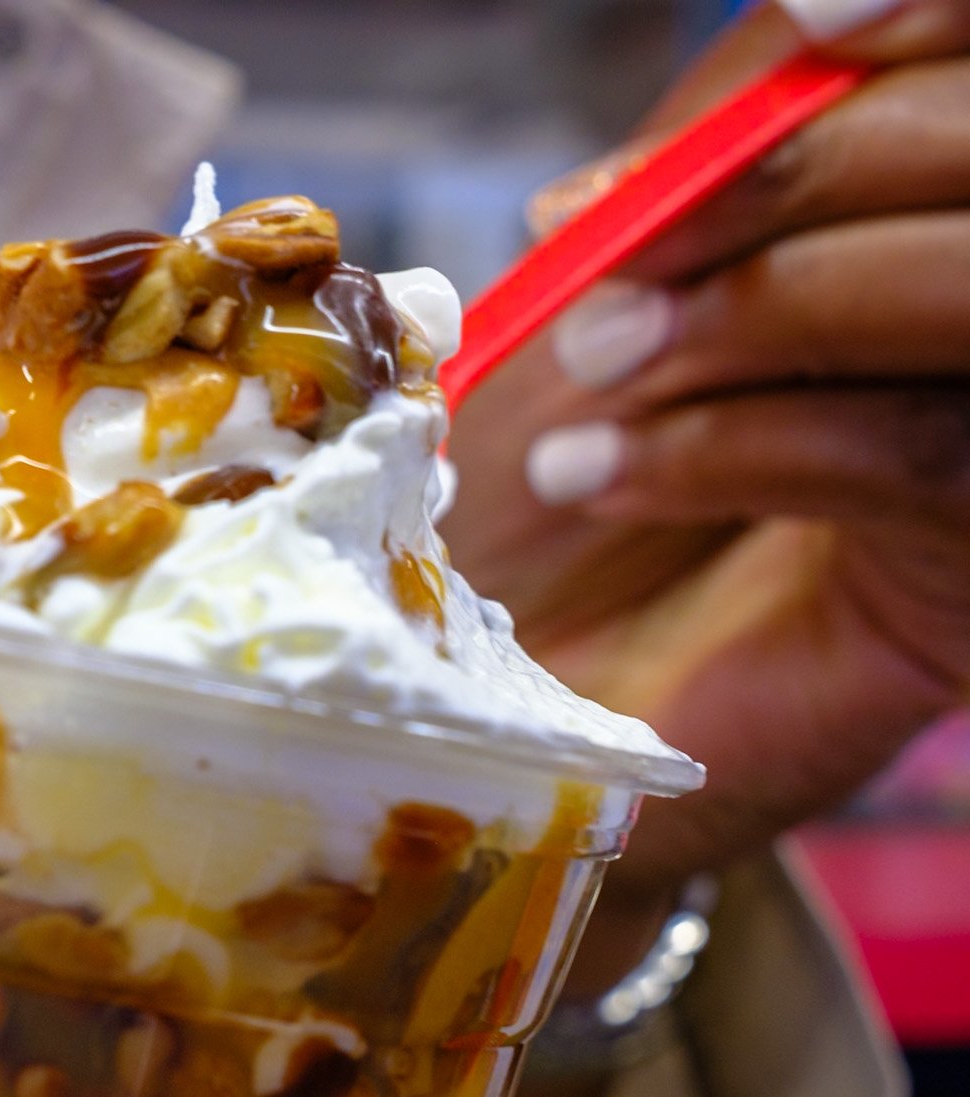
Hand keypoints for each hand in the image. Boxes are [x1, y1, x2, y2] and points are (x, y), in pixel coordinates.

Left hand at [443, 0, 969, 993]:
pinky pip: (908, 460)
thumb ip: (706, 160)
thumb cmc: (554, 480)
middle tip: (612, 247)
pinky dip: (730, 442)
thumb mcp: (609, 290)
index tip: (822, 23)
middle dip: (801, 172)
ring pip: (967, 295)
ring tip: (592, 364)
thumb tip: (770, 64)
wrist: (510, 691)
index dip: (929, 17)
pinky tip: (597, 469)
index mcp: (916, 208)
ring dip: (757, 308)